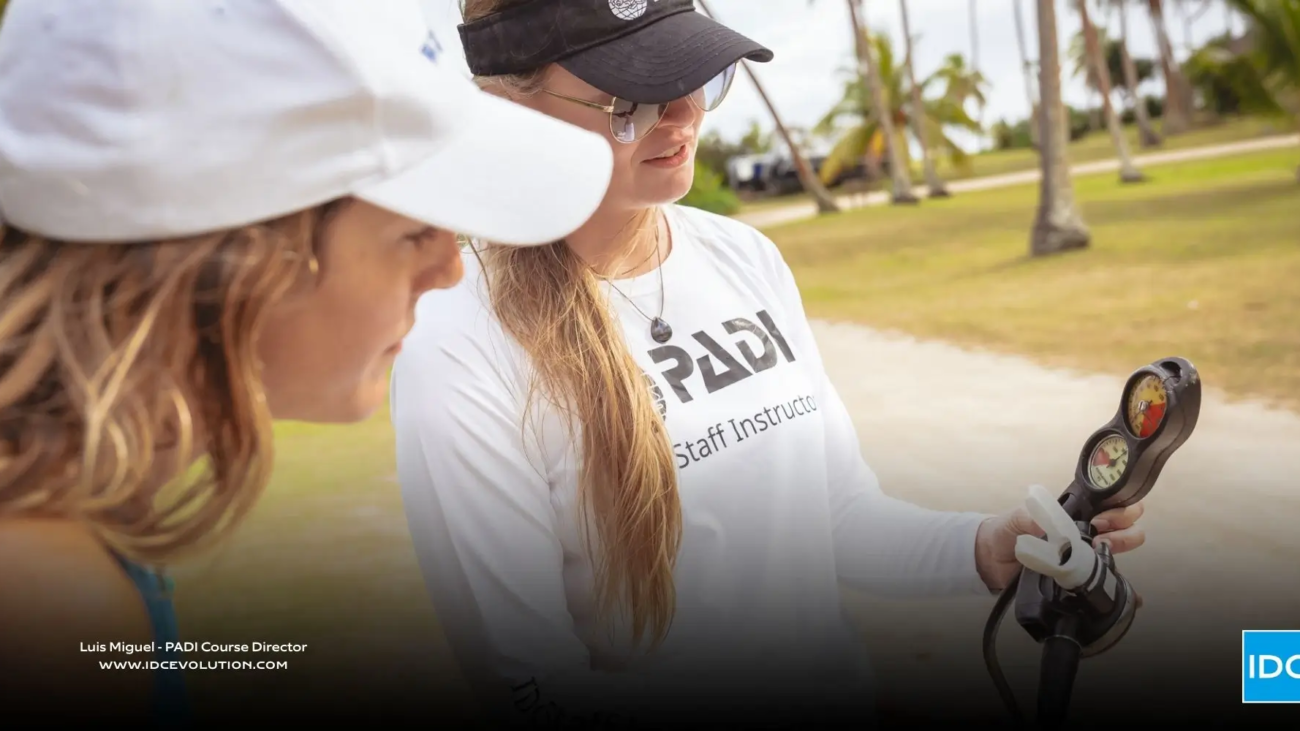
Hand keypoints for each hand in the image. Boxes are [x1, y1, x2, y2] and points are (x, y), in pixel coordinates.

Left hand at [974, 499, 1145, 594]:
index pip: (1103, 505)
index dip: (1114, 508)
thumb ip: (1032, 518)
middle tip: (1110, 533)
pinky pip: (1103, 578)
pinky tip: (1130, 590)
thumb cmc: (1003, 533)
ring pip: (1115, 547)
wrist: (989, 562)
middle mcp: (1080, 532)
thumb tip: (1053, 526)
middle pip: (1117, 524)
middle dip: (1124, 525)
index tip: (1109, 517)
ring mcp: (1081, 555)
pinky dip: (1121, 583)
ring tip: (1113, 547)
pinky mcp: (1077, 577)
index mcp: (1069, 513)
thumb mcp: (1016, 519)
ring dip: (1123, 544)